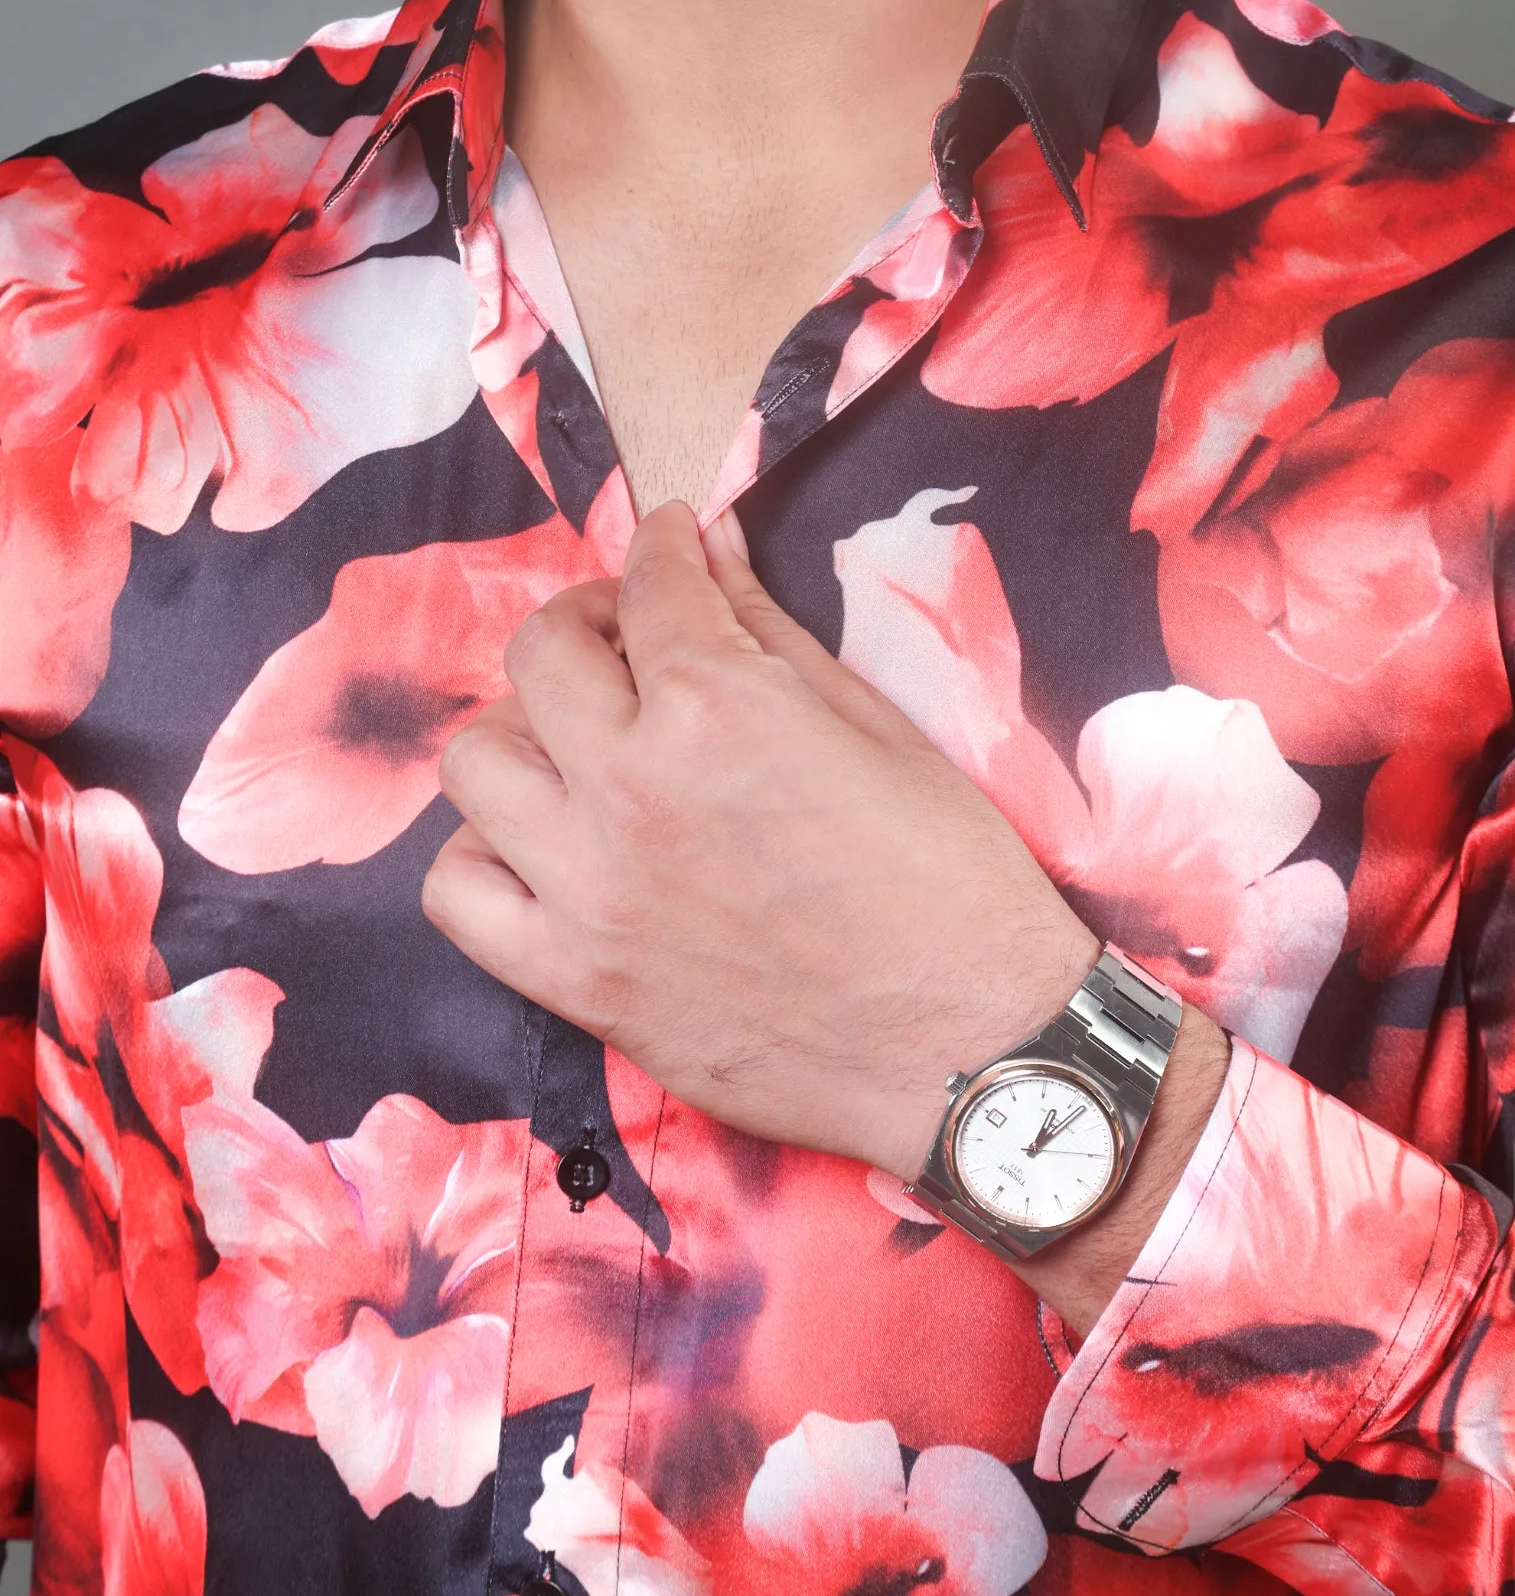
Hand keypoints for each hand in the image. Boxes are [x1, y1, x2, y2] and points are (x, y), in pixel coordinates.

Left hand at [421, 500, 1102, 1186]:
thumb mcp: (877, 725)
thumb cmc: (954, 883)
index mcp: (720, 707)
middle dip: (589, 621)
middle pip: (542, 655)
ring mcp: (592, 890)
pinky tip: (546, 847)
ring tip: (583, 746)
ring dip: (527, 733)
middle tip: (633, 639)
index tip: (675, 546)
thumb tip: (713, 546)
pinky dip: (486, 856)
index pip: (652, 585)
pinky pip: (459, 896)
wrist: (973, 1049)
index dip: (665, 548)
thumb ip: (770, 628)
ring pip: (477, 764)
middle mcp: (633, 786)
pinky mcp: (578, 981)